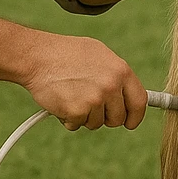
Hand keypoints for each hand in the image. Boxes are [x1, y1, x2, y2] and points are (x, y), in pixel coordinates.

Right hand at [20, 32, 146, 130]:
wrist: (38, 57)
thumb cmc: (67, 53)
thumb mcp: (100, 55)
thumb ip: (116, 74)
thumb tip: (128, 92)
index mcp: (121, 70)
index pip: (140, 101)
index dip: (135, 116)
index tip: (130, 122)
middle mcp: (111, 86)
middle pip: (118, 118)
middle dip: (105, 117)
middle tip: (90, 105)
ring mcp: (95, 100)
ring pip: (96, 123)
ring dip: (84, 116)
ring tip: (72, 94)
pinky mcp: (77, 111)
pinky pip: (77, 125)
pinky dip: (68, 118)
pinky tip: (62, 100)